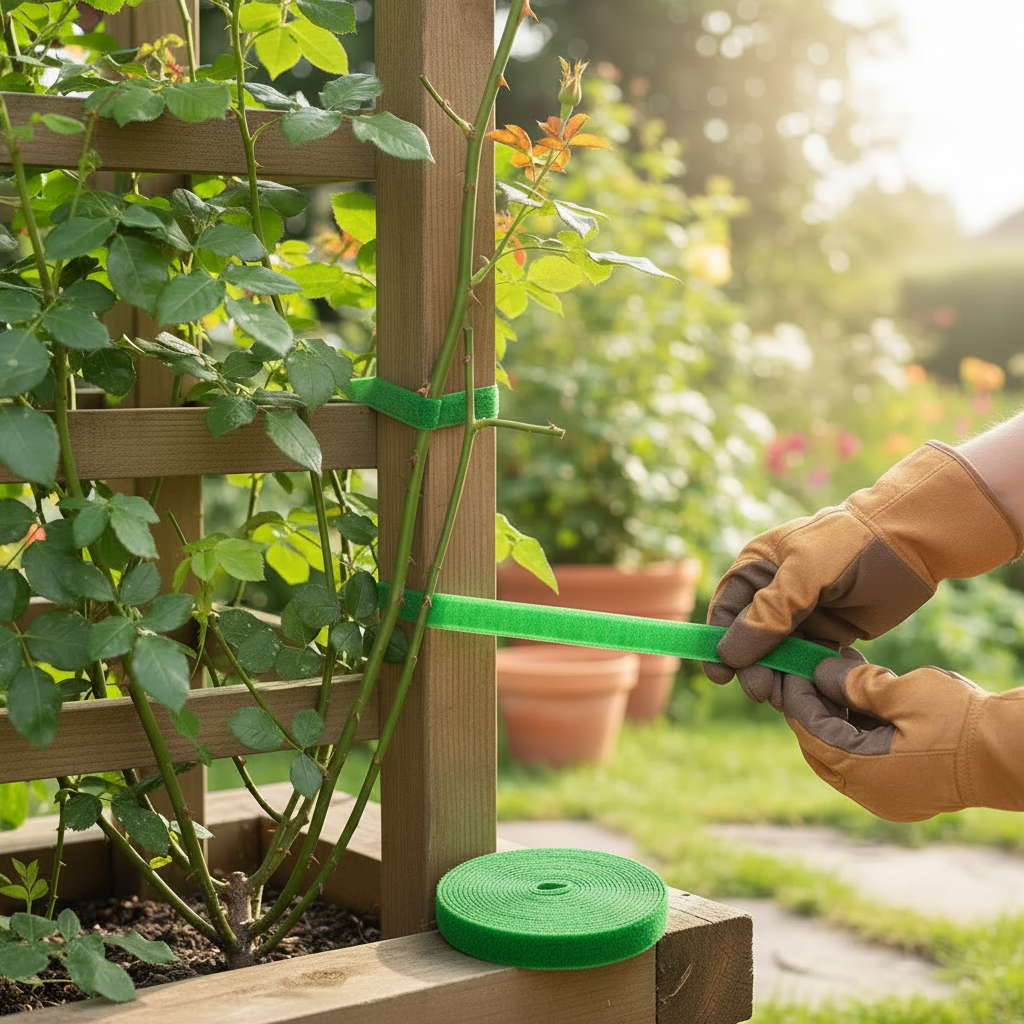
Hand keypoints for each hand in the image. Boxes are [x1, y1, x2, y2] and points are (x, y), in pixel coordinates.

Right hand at [704, 442, 1020, 707]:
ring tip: (785, 699)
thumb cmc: (852, 545)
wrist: (912, 542)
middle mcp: (775, 592)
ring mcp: (802, 614)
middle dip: (752, 667)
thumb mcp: (805, 573)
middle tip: (760, 692)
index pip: (728, 609)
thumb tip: (728, 653)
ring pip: (779, 655)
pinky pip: (809, 662)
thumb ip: (769, 612)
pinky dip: (807, 679)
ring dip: (778, 678)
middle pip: (751, 638)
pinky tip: (810, 694)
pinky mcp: (829, 633)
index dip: (720, 642)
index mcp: (759, 566)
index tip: (720, 674)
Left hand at [782, 648, 1023, 821]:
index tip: (794, 663)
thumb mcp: (902, 693)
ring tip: (840, 671)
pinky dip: (858, 728)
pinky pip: (867, 758)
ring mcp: (889, 795)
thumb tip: (818, 672)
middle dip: (812, 705)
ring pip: (843, 752)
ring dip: (836, 714)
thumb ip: (853, 685)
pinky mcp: (907, 789)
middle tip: (811, 668)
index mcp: (862, 773)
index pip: (810, 731)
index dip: (798, 694)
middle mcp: (870, 793)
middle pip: (819, 746)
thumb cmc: (962, 722)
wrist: (1017, 753)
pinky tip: (862, 694)